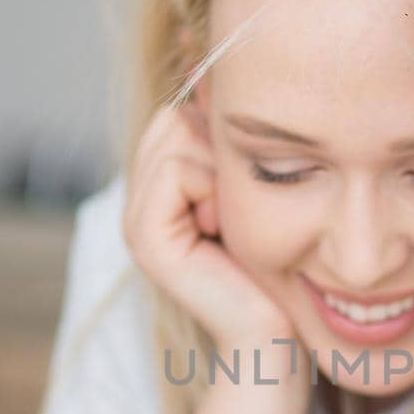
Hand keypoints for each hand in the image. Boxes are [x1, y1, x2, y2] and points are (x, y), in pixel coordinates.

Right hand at [124, 104, 292, 346]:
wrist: (274, 337)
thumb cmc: (278, 268)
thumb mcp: (255, 194)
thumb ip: (231, 146)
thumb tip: (221, 77)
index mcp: (161, 190)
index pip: (180, 112)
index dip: (221, 138)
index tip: (244, 193)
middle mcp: (139, 200)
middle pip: (175, 116)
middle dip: (218, 149)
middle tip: (238, 208)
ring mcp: (135, 218)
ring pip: (176, 133)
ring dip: (220, 170)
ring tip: (230, 223)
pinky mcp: (144, 236)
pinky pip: (178, 166)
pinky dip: (212, 188)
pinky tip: (223, 231)